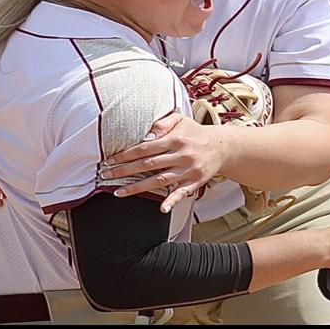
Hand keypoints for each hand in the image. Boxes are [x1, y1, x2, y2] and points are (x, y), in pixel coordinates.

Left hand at [103, 112, 229, 212]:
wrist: (223, 147)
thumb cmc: (195, 133)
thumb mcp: (181, 120)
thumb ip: (162, 123)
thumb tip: (145, 137)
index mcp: (176, 139)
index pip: (145, 148)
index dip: (125, 155)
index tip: (109, 161)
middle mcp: (182, 155)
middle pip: (148, 165)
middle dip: (125, 171)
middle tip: (106, 176)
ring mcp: (189, 170)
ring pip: (160, 180)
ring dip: (138, 188)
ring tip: (119, 192)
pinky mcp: (196, 182)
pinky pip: (182, 193)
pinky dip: (172, 201)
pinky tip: (161, 208)